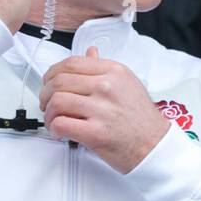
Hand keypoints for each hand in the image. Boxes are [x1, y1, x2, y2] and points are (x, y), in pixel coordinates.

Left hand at [40, 47, 171, 173]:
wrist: (155, 146)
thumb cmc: (142, 120)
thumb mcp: (128, 84)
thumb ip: (105, 69)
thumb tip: (90, 53)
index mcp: (114, 72)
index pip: (72, 63)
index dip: (53, 73)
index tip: (50, 82)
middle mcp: (107, 87)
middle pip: (59, 81)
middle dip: (45, 94)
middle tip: (47, 104)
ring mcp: (101, 109)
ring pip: (56, 102)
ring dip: (49, 113)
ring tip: (54, 120)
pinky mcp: (96, 132)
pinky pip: (61, 124)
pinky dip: (54, 129)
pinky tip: (60, 132)